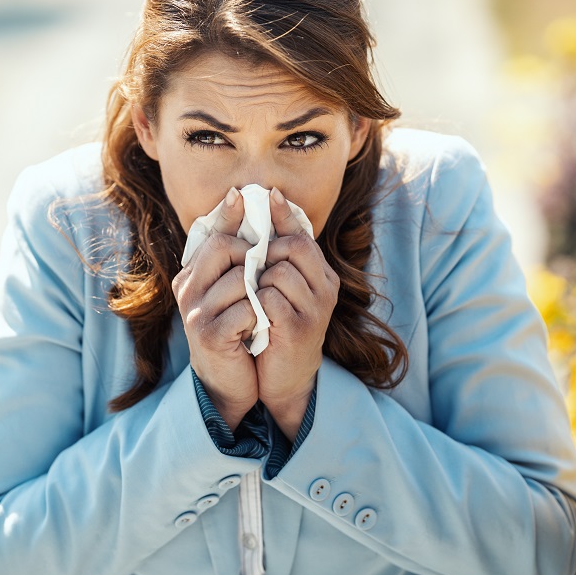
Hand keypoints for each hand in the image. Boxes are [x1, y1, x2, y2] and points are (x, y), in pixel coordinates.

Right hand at [172, 188, 258, 430]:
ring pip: (239, 278)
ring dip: (260, 289)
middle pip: (222, 248)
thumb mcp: (234, 292)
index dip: (227, 214)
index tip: (242, 194)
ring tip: (262, 304)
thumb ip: (238, 257)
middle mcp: (187, 289)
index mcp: (191, 275)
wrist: (228, 383)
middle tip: (266, 272)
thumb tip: (243, 203)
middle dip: (253, 255)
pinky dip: (260, 314)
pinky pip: (245, 308)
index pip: (210, 234)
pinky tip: (259, 324)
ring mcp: (194, 313)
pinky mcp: (209, 335)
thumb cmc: (236, 331)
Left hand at [255, 187, 339, 440]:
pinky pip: (268, 298)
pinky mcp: (298, 329)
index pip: (304, 235)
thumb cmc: (277, 329)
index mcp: (322, 276)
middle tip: (250, 270)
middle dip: (265, 253)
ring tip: (251, 297)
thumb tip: (266, 207)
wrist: (284, 380)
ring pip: (278, 272)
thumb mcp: (282, 291)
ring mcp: (315, 310)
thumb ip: (276, 258)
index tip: (269, 194)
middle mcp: (325, 289)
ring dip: (256, 281)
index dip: (285, 214)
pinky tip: (250, 314)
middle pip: (293, 247)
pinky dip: (253, 302)